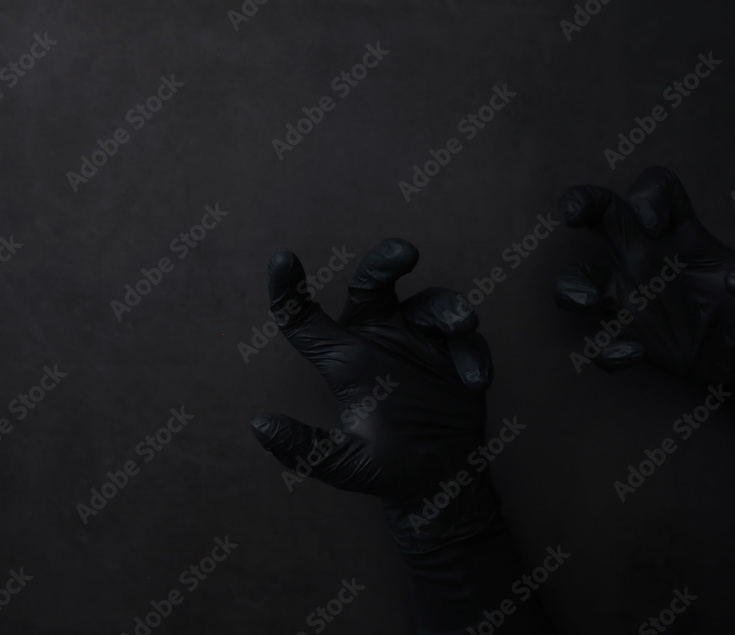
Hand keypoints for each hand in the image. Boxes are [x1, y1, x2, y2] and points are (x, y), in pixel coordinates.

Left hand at [251, 237, 500, 552]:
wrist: (440, 481)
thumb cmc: (385, 468)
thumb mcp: (343, 463)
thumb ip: (305, 448)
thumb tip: (260, 424)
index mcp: (343, 357)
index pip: (305, 317)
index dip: (289, 287)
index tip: (281, 258)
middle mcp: (379, 339)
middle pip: (374, 283)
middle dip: (387, 260)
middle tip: (408, 253)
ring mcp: (420, 343)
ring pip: (430, 305)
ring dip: (448, 310)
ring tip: (464, 325)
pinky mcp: (455, 355)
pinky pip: (465, 341)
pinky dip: (472, 354)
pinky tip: (474, 382)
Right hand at [556, 165, 734, 415]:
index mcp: (683, 233)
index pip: (655, 189)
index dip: (647, 197)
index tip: (655, 228)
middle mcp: (648, 257)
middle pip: (602, 213)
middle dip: (581, 202)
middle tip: (574, 214)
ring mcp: (631, 297)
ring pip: (579, 276)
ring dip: (573, 285)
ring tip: (591, 301)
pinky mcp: (629, 338)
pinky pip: (599, 339)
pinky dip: (608, 349)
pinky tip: (635, 356)